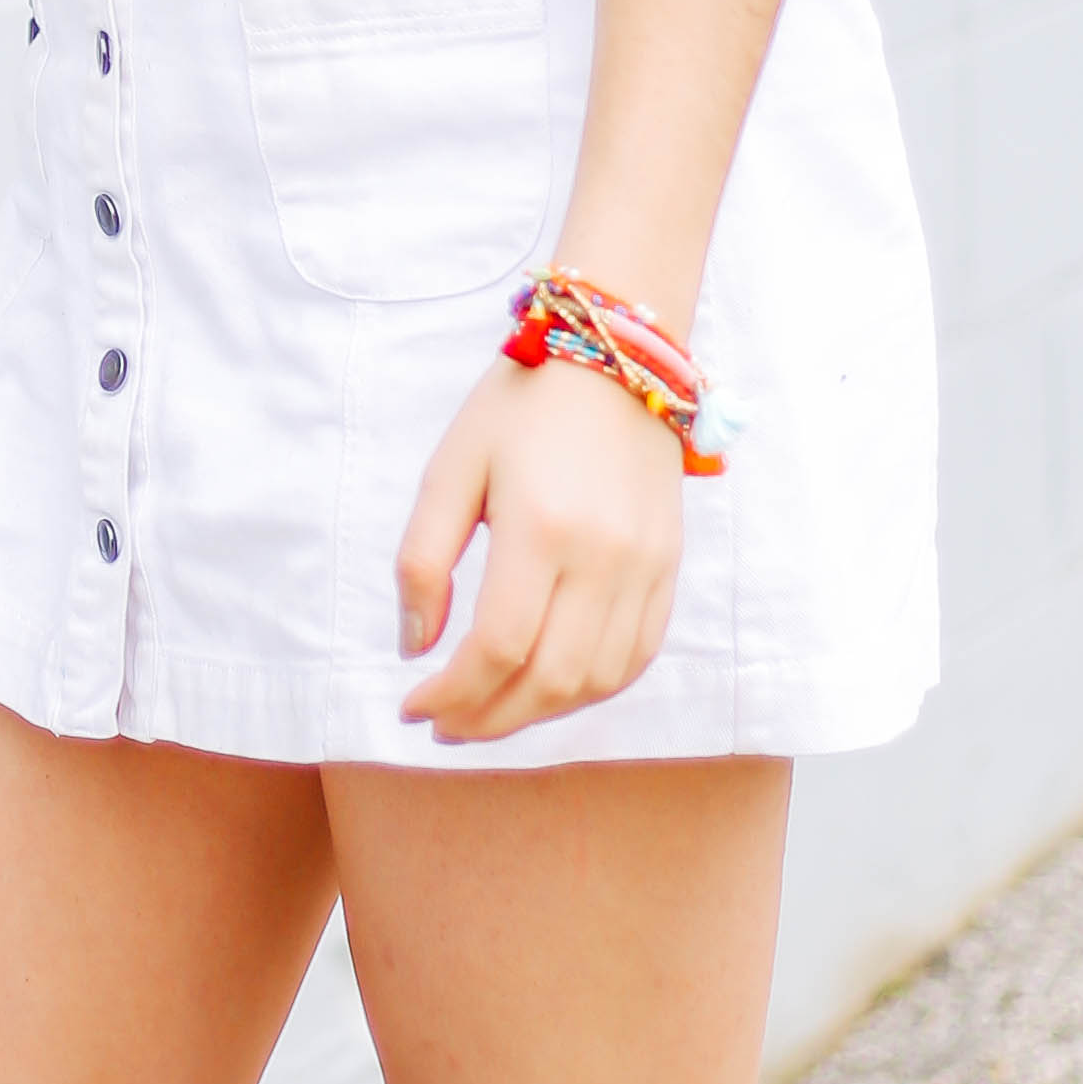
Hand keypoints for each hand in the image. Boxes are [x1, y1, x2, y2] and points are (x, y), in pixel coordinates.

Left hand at [394, 352, 683, 742]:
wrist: (614, 358)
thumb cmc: (519, 407)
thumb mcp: (450, 469)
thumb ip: (423, 560)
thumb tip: (415, 646)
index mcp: (541, 527)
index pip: (497, 647)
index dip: (451, 694)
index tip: (414, 707)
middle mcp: (603, 555)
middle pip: (550, 680)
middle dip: (489, 719)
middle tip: (447, 725)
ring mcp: (646, 565)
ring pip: (596, 680)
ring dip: (538, 714)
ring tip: (490, 711)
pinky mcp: (668, 566)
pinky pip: (636, 656)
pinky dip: (590, 689)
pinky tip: (548, 687)